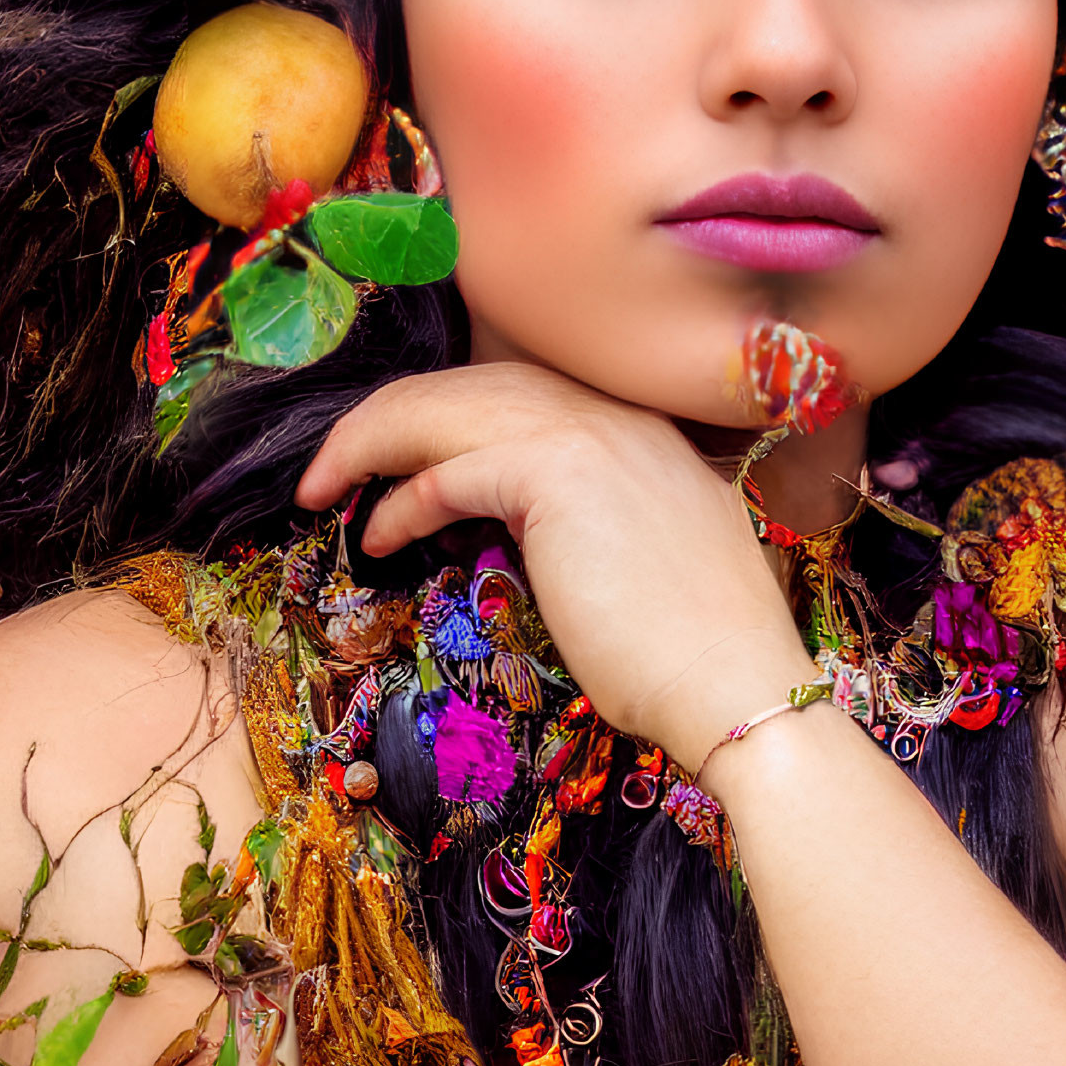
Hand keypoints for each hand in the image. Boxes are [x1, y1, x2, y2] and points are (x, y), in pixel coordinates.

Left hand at [295, 364, 818, 765]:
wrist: (738, 682)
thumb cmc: (688, 650)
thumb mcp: (630, 554)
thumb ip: (578, 514)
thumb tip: (509, 519)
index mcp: (635, 425)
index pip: (513, 389)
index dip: (440, 415)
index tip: (395, 459)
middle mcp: (611, 414)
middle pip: (470, 383)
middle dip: (388, 419)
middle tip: (333, 468)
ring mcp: (588, 434)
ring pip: (449, 409)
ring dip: (373, 443)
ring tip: (327, 487)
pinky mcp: (557, 473)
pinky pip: (450, 471)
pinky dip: (404, 501)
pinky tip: (379, 534)